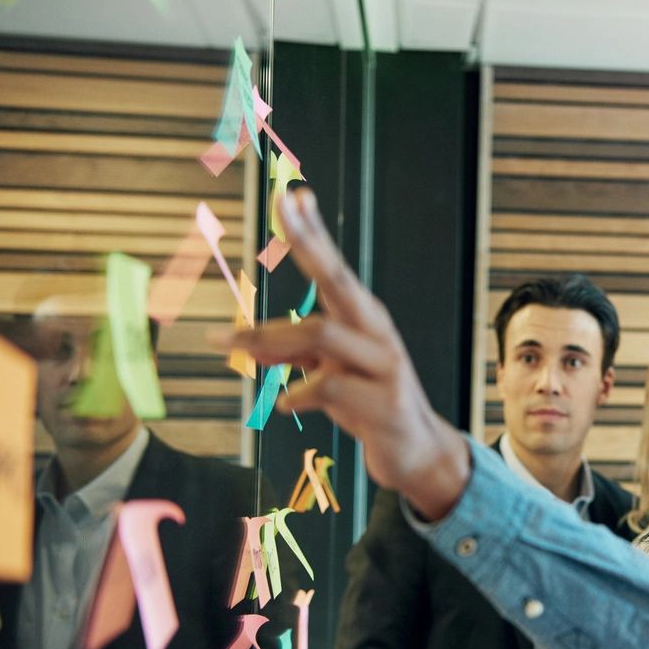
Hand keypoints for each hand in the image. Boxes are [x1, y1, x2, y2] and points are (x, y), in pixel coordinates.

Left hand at [222, 188, 469, 517]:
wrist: (418, 452)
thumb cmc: (370, 404)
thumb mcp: (328, 373)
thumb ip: (295, 354)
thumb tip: (248, 341)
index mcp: (364, 321)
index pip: (334, 269)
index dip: (312, 232)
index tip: (292, 195)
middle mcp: (377, 333)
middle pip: (338, 280)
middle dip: (309, 242)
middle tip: (283, 206)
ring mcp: (384, 366)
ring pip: (321, 334)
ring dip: (269, 338)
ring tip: (230, 347)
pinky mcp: (382, 402)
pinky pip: (327, 386)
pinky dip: (298, 393)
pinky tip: (285, 404)